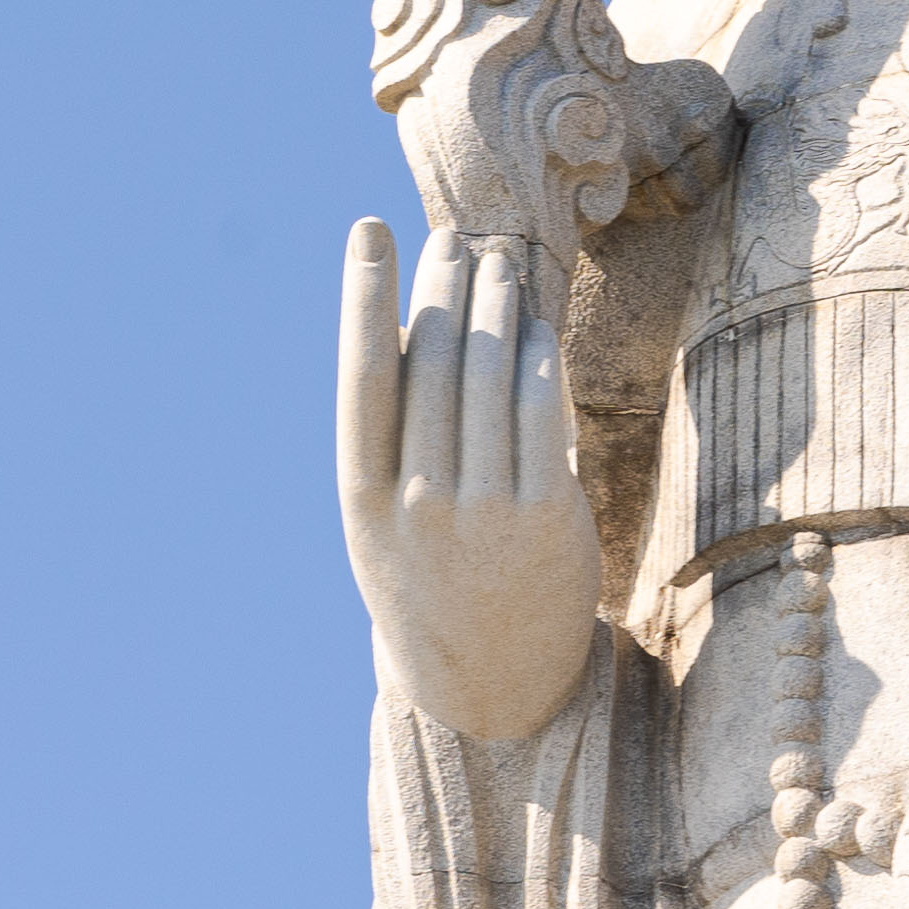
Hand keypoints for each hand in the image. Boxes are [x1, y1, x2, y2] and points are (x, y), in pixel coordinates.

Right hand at [336, 218, 601, 743]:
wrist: (490, 680)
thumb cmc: (431, 573)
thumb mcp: (383, 518)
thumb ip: (391, 434)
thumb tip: (412, 313)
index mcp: (363, 498)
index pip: (362, 374)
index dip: (364, 293)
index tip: (370, 228)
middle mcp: (418, 501)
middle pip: (432, 358)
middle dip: (445, 283)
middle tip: (457, 239)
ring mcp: (484, 510)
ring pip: (489, 371)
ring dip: (496, 303)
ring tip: (501, 267)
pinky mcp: (547, 515)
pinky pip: (541, 407)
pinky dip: (537, 354)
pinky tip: (535, 327)